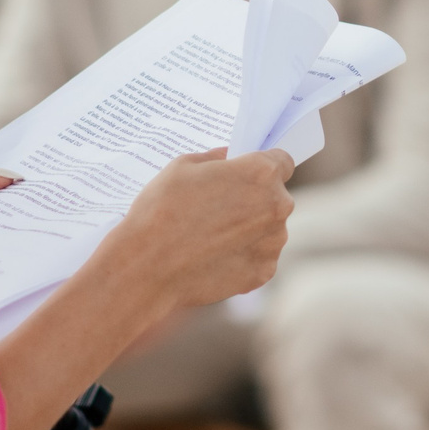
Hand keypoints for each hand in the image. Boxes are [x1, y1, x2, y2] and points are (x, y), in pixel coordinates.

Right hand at [89, 146, 295, 315]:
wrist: (147, 268)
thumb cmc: (161, 211)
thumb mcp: (182, 167)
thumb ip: (215, 158)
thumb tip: (229, 157)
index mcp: (261, 173)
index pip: (282, 160)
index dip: (265, 165)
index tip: (250, 173)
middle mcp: (277, 206)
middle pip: (275, 196)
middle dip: (254, 198)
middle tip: (220, 207)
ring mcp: (273, 242)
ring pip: (269, 229)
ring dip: (250, 229)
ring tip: (211, 236)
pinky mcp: (264, 272)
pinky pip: (259, 257)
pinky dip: (242, 256)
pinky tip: (213, 256)